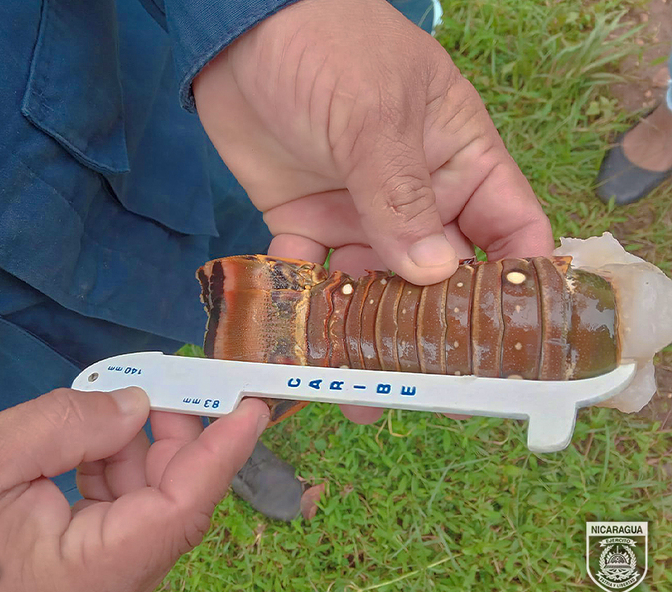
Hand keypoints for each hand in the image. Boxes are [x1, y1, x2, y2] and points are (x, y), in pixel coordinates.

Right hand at [0, 388, 268, 591]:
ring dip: (137, 454)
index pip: (184, 506)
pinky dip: (105, 474)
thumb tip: (135, 403)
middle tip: (168, 385)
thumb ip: (69, 424)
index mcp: (91, 576)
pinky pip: (105, 523)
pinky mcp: (59, 583)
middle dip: (175, 441)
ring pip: (138, 513)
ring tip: (117, 404)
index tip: (254, 403)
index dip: (224, 450)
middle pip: (167, 508)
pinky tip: (88, 438)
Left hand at [194, 0, 552, 422]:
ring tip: (356, 394)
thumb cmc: (328, 48)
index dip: (513, 292)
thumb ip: (400, 196)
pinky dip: (303, 306)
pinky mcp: (305, 221)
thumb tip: (434, 275)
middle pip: (437, 278)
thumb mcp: (374, 114)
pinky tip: (297, 344)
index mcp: (461, 163)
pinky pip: (310, 273)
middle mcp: (416, 197)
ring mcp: (359, 213)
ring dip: (363, 337)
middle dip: (430, 336)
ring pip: (372, 287)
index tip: (509, 353)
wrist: (238, 32)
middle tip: (425, 396)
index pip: (509, 234)